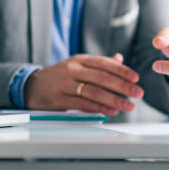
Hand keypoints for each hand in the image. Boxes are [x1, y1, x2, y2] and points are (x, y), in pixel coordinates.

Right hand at [24, 53, 143, 115]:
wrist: (31, 86)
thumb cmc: (60, 76)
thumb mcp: (78, 65)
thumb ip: (99, 64)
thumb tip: (119, 58)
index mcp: (80, 60)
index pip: (104, 63)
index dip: (122, 70)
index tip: (136, 78)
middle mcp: (72, 70)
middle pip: (102, 77)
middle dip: (122, 86)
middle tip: (138, 93)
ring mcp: (65, 84)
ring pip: (93, 91)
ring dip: (113, 99)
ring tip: (128, 106)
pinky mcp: (58, 99)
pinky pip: (82, 104)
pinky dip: (98, 108)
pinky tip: (111, 111)